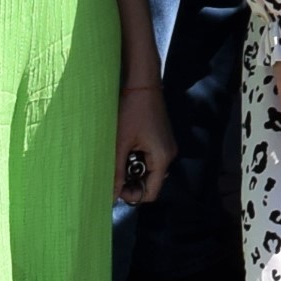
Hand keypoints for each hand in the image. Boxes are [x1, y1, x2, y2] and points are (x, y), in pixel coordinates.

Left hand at [115, 83, 174, 204]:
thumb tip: (111, 196)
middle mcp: (169, 155)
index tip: (115, 188)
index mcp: (162, 158)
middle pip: (151, 183)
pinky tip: (124, 150)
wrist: (142, 85)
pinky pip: (150, 159)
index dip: (133, 196)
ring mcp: (166, 146)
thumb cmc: (130, 113)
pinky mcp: (161, 139)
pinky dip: (137, 160)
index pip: (151, 193)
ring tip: (116, 160)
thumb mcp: (120, 144)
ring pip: (150, 170)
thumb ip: (117, 172)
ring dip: (133, 171)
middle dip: (132, 183)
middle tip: (112, 175)